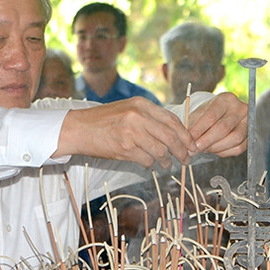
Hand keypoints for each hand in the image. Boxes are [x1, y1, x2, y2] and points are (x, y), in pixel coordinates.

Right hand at [57, 97, 196, 168]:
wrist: (78, 128)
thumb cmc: (103, 120)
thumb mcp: (127, 109)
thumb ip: (149, 117)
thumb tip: (173, 132)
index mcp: (141, 104)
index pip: (172, 120)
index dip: (185, 135)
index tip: (191, 145)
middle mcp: (138, 116)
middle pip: (171, 136)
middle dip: (182, 150)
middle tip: (186, 159)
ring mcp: (131, 132)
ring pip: (161, 151)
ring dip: (167, 161)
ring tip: (167, 164)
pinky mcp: (124, 148)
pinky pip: (147, 160)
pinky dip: (151, 165)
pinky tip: (150, 165)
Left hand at [186, 92, 247, 156]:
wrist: (223, 115)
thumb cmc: (208, 114)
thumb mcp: (199, 114)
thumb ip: (193, 126)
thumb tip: (186, 142)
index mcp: (226, 99)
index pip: (211, 116)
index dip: (199, 130)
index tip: (188, 139)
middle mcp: (240, 108)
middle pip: (223, 128)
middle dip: (206, 141)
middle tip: (194, 149)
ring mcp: (248, 122)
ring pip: (233, 139)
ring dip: (215, 148)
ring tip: (203, 149)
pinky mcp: (250, 135)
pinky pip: (238, 148)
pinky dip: (224, 152)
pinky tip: (214, 150)